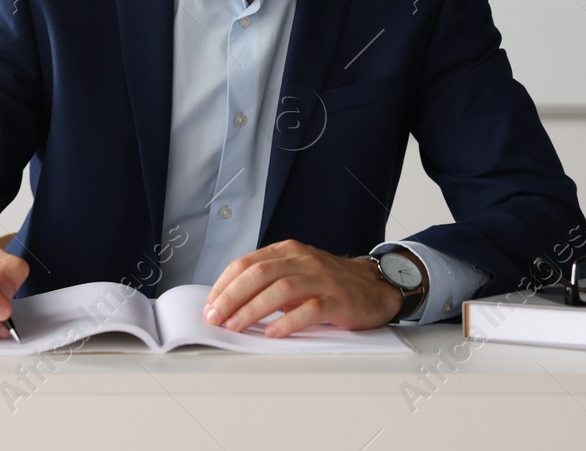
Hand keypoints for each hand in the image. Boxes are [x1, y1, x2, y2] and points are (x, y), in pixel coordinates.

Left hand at [203, 239, 401, 336]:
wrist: (376, 285)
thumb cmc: (330, 283)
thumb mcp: (296, 272)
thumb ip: (268, 281)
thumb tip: (229, 303)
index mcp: (287, 251)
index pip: (246, 263)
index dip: (224, 285)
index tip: (209, 305)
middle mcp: (302, 260)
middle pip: (259, 273)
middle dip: (231, 296)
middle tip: (215, 318)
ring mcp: (321, 278)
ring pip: (280, 289)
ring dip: (253, 309)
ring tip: (236, 326)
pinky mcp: (338, 299)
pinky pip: (310, 309)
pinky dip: (288, 322)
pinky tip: (272, 333)